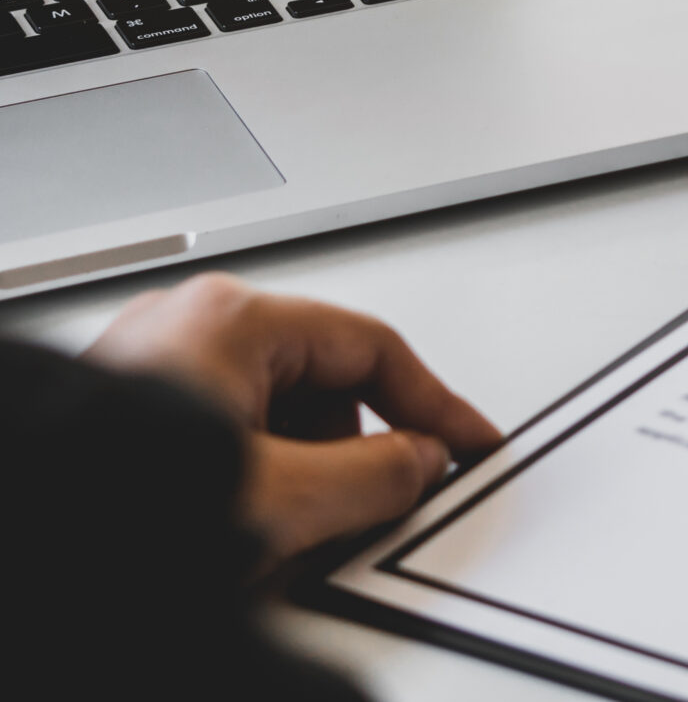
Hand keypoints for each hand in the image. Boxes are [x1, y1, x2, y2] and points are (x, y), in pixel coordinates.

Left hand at [82, 272, 502, 565]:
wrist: (27, 546)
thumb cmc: (117, 502)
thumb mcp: (285, 497)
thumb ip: (377, 475)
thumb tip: (418, 462)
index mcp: (233, 318)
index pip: (374, 347)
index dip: (435, 402)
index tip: (468, 441)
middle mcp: (188, 323)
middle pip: (322, 380)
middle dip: (348, 451)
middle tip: (361, 507)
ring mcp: (150, 361)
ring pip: (271, 411)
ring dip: (295, 472)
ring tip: (275, 533)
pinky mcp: (123, 406)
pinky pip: (222, 431)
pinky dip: (246, 477)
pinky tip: (234, 528)